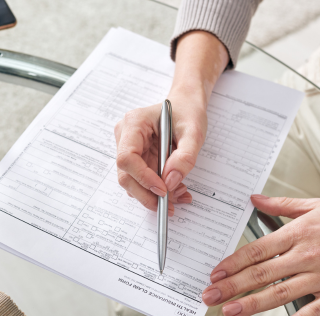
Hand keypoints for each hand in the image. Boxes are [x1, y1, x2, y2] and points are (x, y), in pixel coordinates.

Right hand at [114, 94, 206, 214]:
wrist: (185, 106)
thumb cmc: (187, 112)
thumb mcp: (194, 132)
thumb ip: (184, 157)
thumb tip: (170, 182)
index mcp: (134, 123)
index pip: (127, 158)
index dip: (143, 178)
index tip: (163, 190)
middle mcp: (125, 137)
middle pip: (126, 175)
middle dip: (147, 194)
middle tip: (169, 205)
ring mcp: (128, 149)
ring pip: (132, 182)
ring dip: (153, 195)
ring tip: (180, 194)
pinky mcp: (136, 159)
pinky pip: (141, 181)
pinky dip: (157, 190)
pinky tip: (175, 189)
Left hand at [201, 195, 319, 315]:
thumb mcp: (315, 204)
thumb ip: (280, 205)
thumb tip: (254, 199)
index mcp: (297, 233)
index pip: (256, 250)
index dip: (232, 263)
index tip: (215, 273)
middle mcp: (306, 255)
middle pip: (261, 274)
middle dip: (231, 286)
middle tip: (209, 296)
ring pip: (280, 293)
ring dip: (252, 304)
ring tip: (229, 312)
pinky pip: (316, 309)